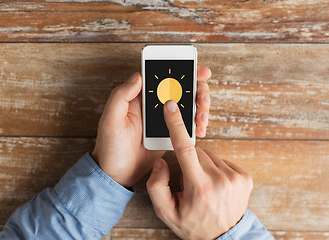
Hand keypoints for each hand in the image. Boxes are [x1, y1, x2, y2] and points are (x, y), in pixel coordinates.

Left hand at [92, 66, 210, 187]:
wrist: (118, 174)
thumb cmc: (110, 147)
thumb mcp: (110, 121)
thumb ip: (120, 96)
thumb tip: (138, 76)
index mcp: (139, 97)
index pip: (162, 77)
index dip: (182, 70)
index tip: (199, 71)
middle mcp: (153, 104)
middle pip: (181, 88)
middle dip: (198, 90)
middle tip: (202, 100)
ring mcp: (164, 119)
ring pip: (188, 104)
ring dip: (200, 108)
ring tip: (201, 119)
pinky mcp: (170, 132)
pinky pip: (187, 123)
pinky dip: (197, 123)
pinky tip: (199, 129)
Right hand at [146, 100, 252, 238]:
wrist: (224, 237)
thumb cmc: (193, 224)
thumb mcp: (166, 212)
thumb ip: (157, 186)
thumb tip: (162, 161)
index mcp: (200, 187)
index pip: (185, 149)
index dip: (177, 125)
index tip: (172, 107)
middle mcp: (220, 180)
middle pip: (197, 151)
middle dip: (189, 160)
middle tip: (189, 181)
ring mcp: (236, 177)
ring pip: (210, 155)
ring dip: (202, 164)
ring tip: (203, 184)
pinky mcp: (245, 176)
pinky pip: (222, 160)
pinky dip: (215, 167)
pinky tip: (214, 183)